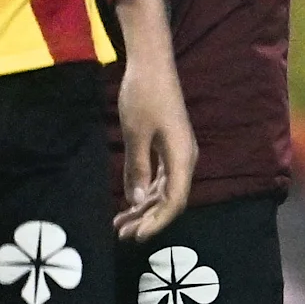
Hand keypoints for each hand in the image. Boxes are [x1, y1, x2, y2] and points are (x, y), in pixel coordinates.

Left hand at [112, 0, 196, 239]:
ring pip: (165, 191)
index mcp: (182, 156)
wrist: (152, 67)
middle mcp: (185, 158)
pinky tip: (128, 203)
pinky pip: (161, 179)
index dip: (158, 222)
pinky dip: (145, 193)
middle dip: (148, 219)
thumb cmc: (143, 97)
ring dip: (144, 209)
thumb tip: (138, 201)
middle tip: (121, 235)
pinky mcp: (169, 148)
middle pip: (171, 199)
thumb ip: (138, 169)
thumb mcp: (136, 134)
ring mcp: (178, 153)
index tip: (137, 237)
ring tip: (119, 224)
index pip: (175, 200)